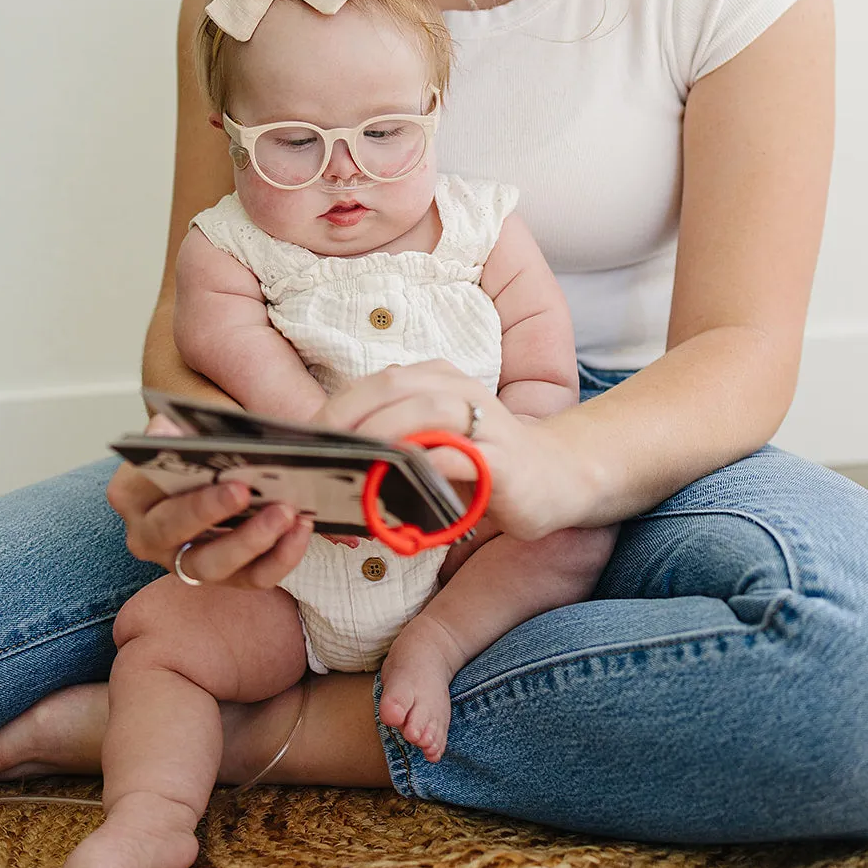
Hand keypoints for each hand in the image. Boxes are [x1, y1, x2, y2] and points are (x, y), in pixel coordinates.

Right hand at [106, 413, 314, 588]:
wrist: (221, 474)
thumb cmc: (202, 451)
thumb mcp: (189, 432)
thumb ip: (179, 430)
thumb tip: (164, 428)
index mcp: (131, 493)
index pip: (142, 489)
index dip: (163, 475)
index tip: (196, 460)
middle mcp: (149, 535)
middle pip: (172, 530)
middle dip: (210, 510)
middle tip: (245, 491)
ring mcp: (184, 563)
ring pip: (212, 565)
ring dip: (252, 540)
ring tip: (286, 513)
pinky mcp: (225, 578)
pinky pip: (251, 577)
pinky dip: (280, 556)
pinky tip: (302, 529)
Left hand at [321, 361, 576, 539]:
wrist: (560, 478)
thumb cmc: (485, 462)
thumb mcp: (435, 441)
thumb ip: (393, 441)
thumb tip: (333, 463)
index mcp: (439, 379)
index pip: (376, 382)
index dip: (336, 408)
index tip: (306, 441)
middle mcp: (460, 390)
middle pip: (392, 386)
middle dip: (348, 419)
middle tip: (318, 454)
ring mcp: (484, 423)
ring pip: (424, 412)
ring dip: (382, 438)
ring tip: (352, 466)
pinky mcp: (502, 462)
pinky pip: (458, 458)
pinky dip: (423, 469)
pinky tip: (397, 489)